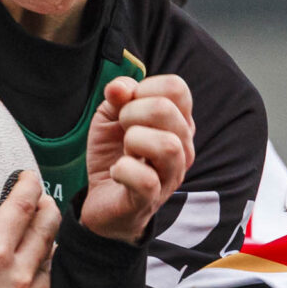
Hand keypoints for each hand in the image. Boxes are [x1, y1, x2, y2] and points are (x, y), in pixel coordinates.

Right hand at [0, 162, 60, 287]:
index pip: (23, 207)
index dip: (29, 185)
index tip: (28, 177)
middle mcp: (16, 278)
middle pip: (47, 233)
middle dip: (47, 210)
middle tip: (41, 200)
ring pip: (49, 269)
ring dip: (47, 249)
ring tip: (40, 238)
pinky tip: (33, 284)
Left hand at [79, 75, 194, 242]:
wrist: (103, 199)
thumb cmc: (114, 154)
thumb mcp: (110, 117)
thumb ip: (118, 95)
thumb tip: (119, 87)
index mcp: (178, 122)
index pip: (176, 87)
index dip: (144, 88)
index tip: (127, 107)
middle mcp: (183, 147)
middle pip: (166, 109)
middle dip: (131, 112)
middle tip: (122, 130)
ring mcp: (171, 176)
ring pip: (167, 146)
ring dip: (134, 141)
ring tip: (125, 150)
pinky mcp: (151, 199)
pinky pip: (145, 180)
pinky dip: (123, 170)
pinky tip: (117, 171)